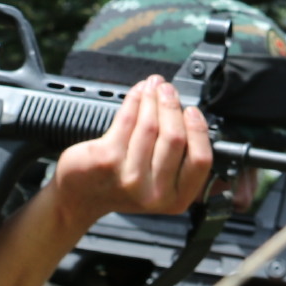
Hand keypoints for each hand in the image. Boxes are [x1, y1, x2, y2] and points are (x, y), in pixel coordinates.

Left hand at [47, 77, 213, 223]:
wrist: (82, 196)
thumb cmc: (123, 185)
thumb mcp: (161, 185)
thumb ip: (184, 164)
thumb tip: (203, 128)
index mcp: (175, 199)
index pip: (200, 160)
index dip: (198, 130)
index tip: (192, 110)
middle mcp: (154, 193)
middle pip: (175, 138)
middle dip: (172, 106)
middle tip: (169, 90)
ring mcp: (130, 177)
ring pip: (150, 126)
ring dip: (153, 98)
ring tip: (154, 86)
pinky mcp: (107, 159)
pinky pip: (127, 120)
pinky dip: (135, 100)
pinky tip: (138, 92)